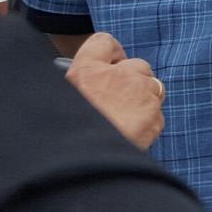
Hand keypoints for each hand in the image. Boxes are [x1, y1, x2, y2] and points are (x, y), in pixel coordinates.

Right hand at [64, 32, 165, 149]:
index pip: (103, 42)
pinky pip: (156, 113)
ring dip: (141, 99)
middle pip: (136, 65)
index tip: (107, 65)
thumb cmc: (61, 137)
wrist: (80, 168)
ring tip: (119, 120)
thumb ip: (75, 84)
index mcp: (87, 71)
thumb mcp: (55, 102)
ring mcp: (141, 96)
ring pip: (151, 87)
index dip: (108, 55)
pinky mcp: (154, 118)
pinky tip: (127, 134)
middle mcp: (118, 77)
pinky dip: (146, 122)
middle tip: (113, 100)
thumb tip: (83, 79)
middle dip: (130, 79)